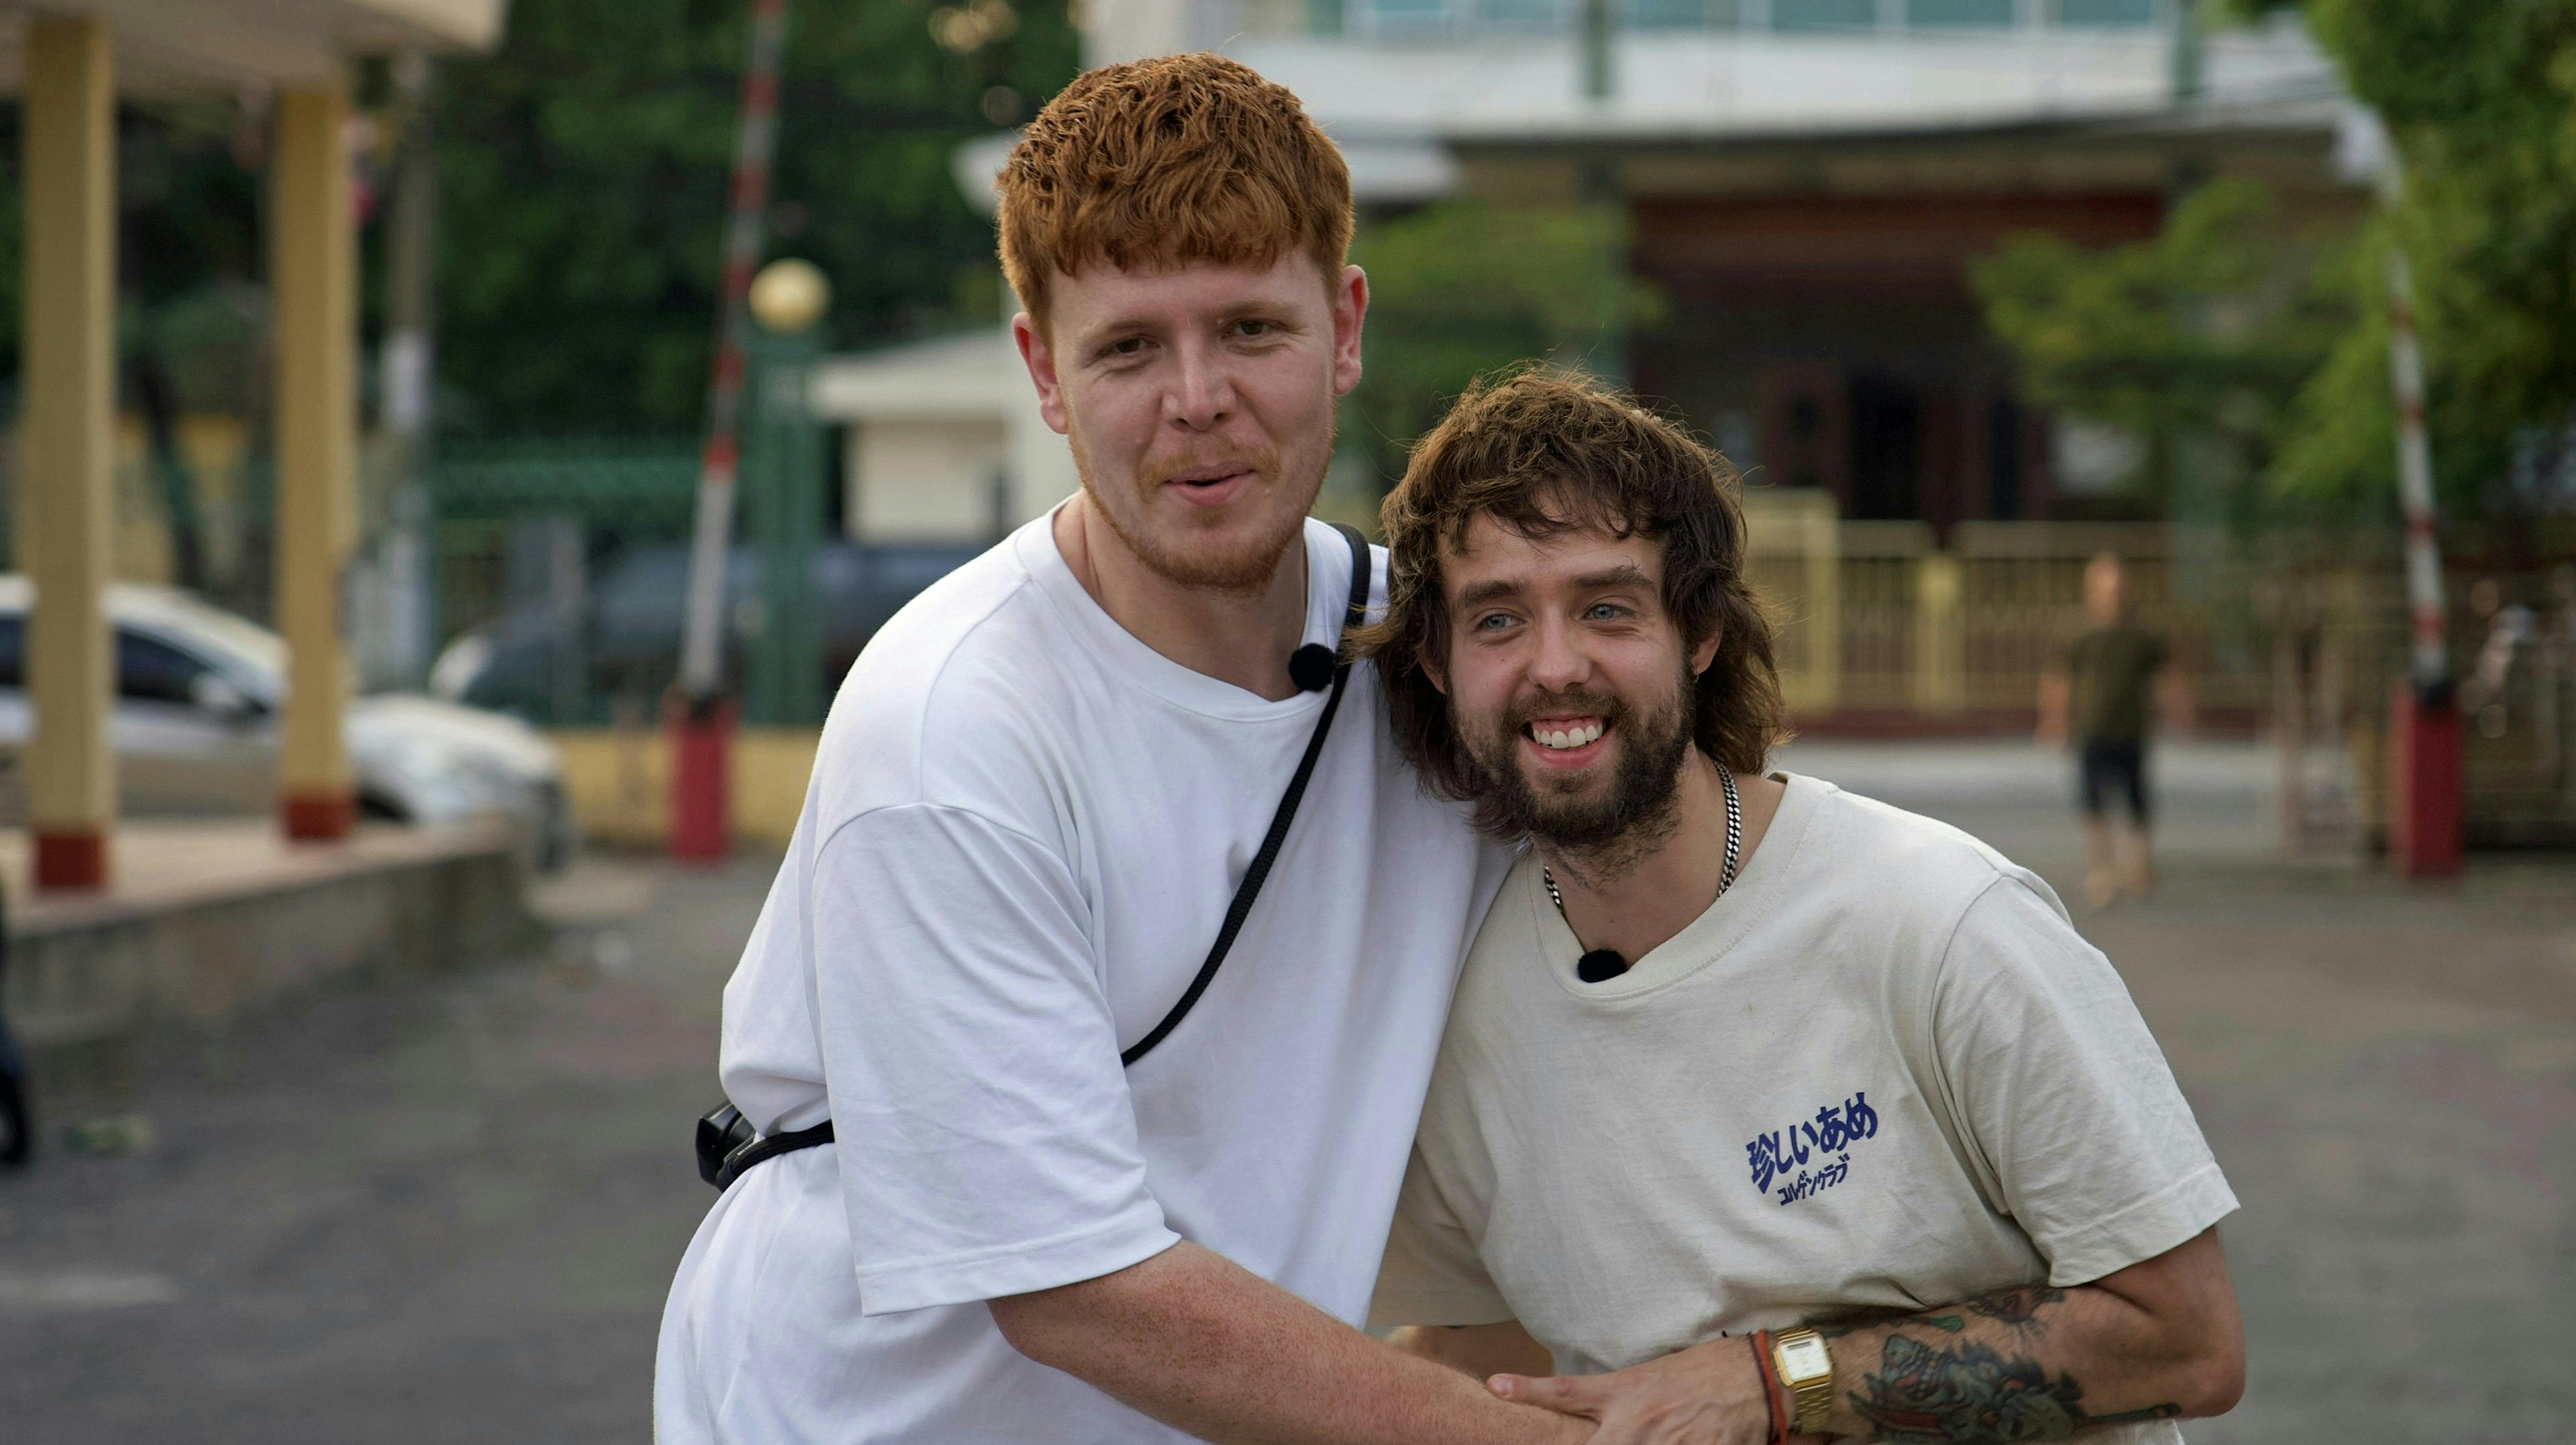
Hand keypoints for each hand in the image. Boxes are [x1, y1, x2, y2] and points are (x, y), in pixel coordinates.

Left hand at [1485, 1337, 1825, 1444]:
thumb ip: (1612, 1399)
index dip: (1527, 1390)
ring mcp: (1664, 1444)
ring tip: (1645, 1438)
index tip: (1495, 1385)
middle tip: (1577, 1439)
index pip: (1565, 1391)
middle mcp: (1636, 1422)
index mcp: (1623, 1394)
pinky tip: (1674, 1443)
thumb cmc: (1701, 1371)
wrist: (1755, 1377)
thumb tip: (1585, 1415)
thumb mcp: (1647, 1376)